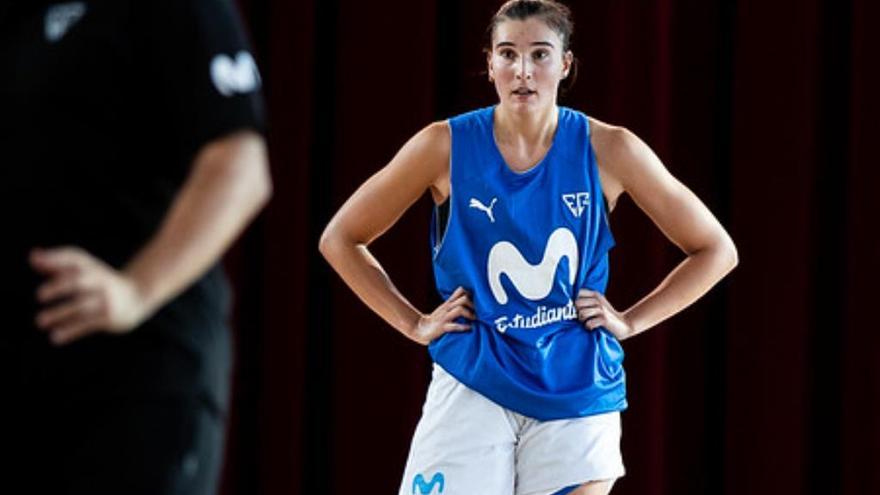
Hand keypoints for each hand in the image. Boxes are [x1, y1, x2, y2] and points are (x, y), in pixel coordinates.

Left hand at [30, 247, 153, 345]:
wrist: (137, 296)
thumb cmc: (101, 282)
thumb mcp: (86, 270)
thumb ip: (58, 264)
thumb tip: (33, 257)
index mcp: (92, 267)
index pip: (74, 258)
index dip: (55, 258)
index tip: (35, 261)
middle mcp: (100, 280)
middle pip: (79, 280)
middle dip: (59, 287)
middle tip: (39, 295)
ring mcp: (105, 299)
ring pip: (81, 306)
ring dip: (60, 314)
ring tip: (40, 321)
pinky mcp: (109, 317)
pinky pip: (88, 324)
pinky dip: (71, 331)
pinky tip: (55, 337)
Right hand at [410, 287, 474, 344]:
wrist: (420, 329)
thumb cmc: (436, 318)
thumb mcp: (445, 307)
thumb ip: (454, 300)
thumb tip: (464, 291)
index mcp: (448, 303)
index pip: (461, 291)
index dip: (471, 294)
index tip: (478, 301)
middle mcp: (447, 308)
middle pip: (463, 299)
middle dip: (473, 305)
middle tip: (479, 312)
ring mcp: (444, 318)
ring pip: (459, 310)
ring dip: (469, 314)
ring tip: (474, 319)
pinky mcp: (442, 328)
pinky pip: (454, 326)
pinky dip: (463, 327)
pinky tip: (469, 328)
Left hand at [575, 289, 632, 340]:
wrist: (624, 324)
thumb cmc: (607, 315)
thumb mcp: (599, 303)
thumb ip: (588, 300)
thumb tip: (571, 303)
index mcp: (596, 294)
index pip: (579, 293)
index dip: (576, 301)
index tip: (579, 308)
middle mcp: (598, 300)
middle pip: (577, 303)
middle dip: (577, 312)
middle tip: (583, 317)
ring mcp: (601, 310)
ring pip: (582, 313)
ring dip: (582, 320)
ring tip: (587, 322)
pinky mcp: (604, 320)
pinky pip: (589, 323)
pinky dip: (588, 327)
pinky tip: (592, 327)